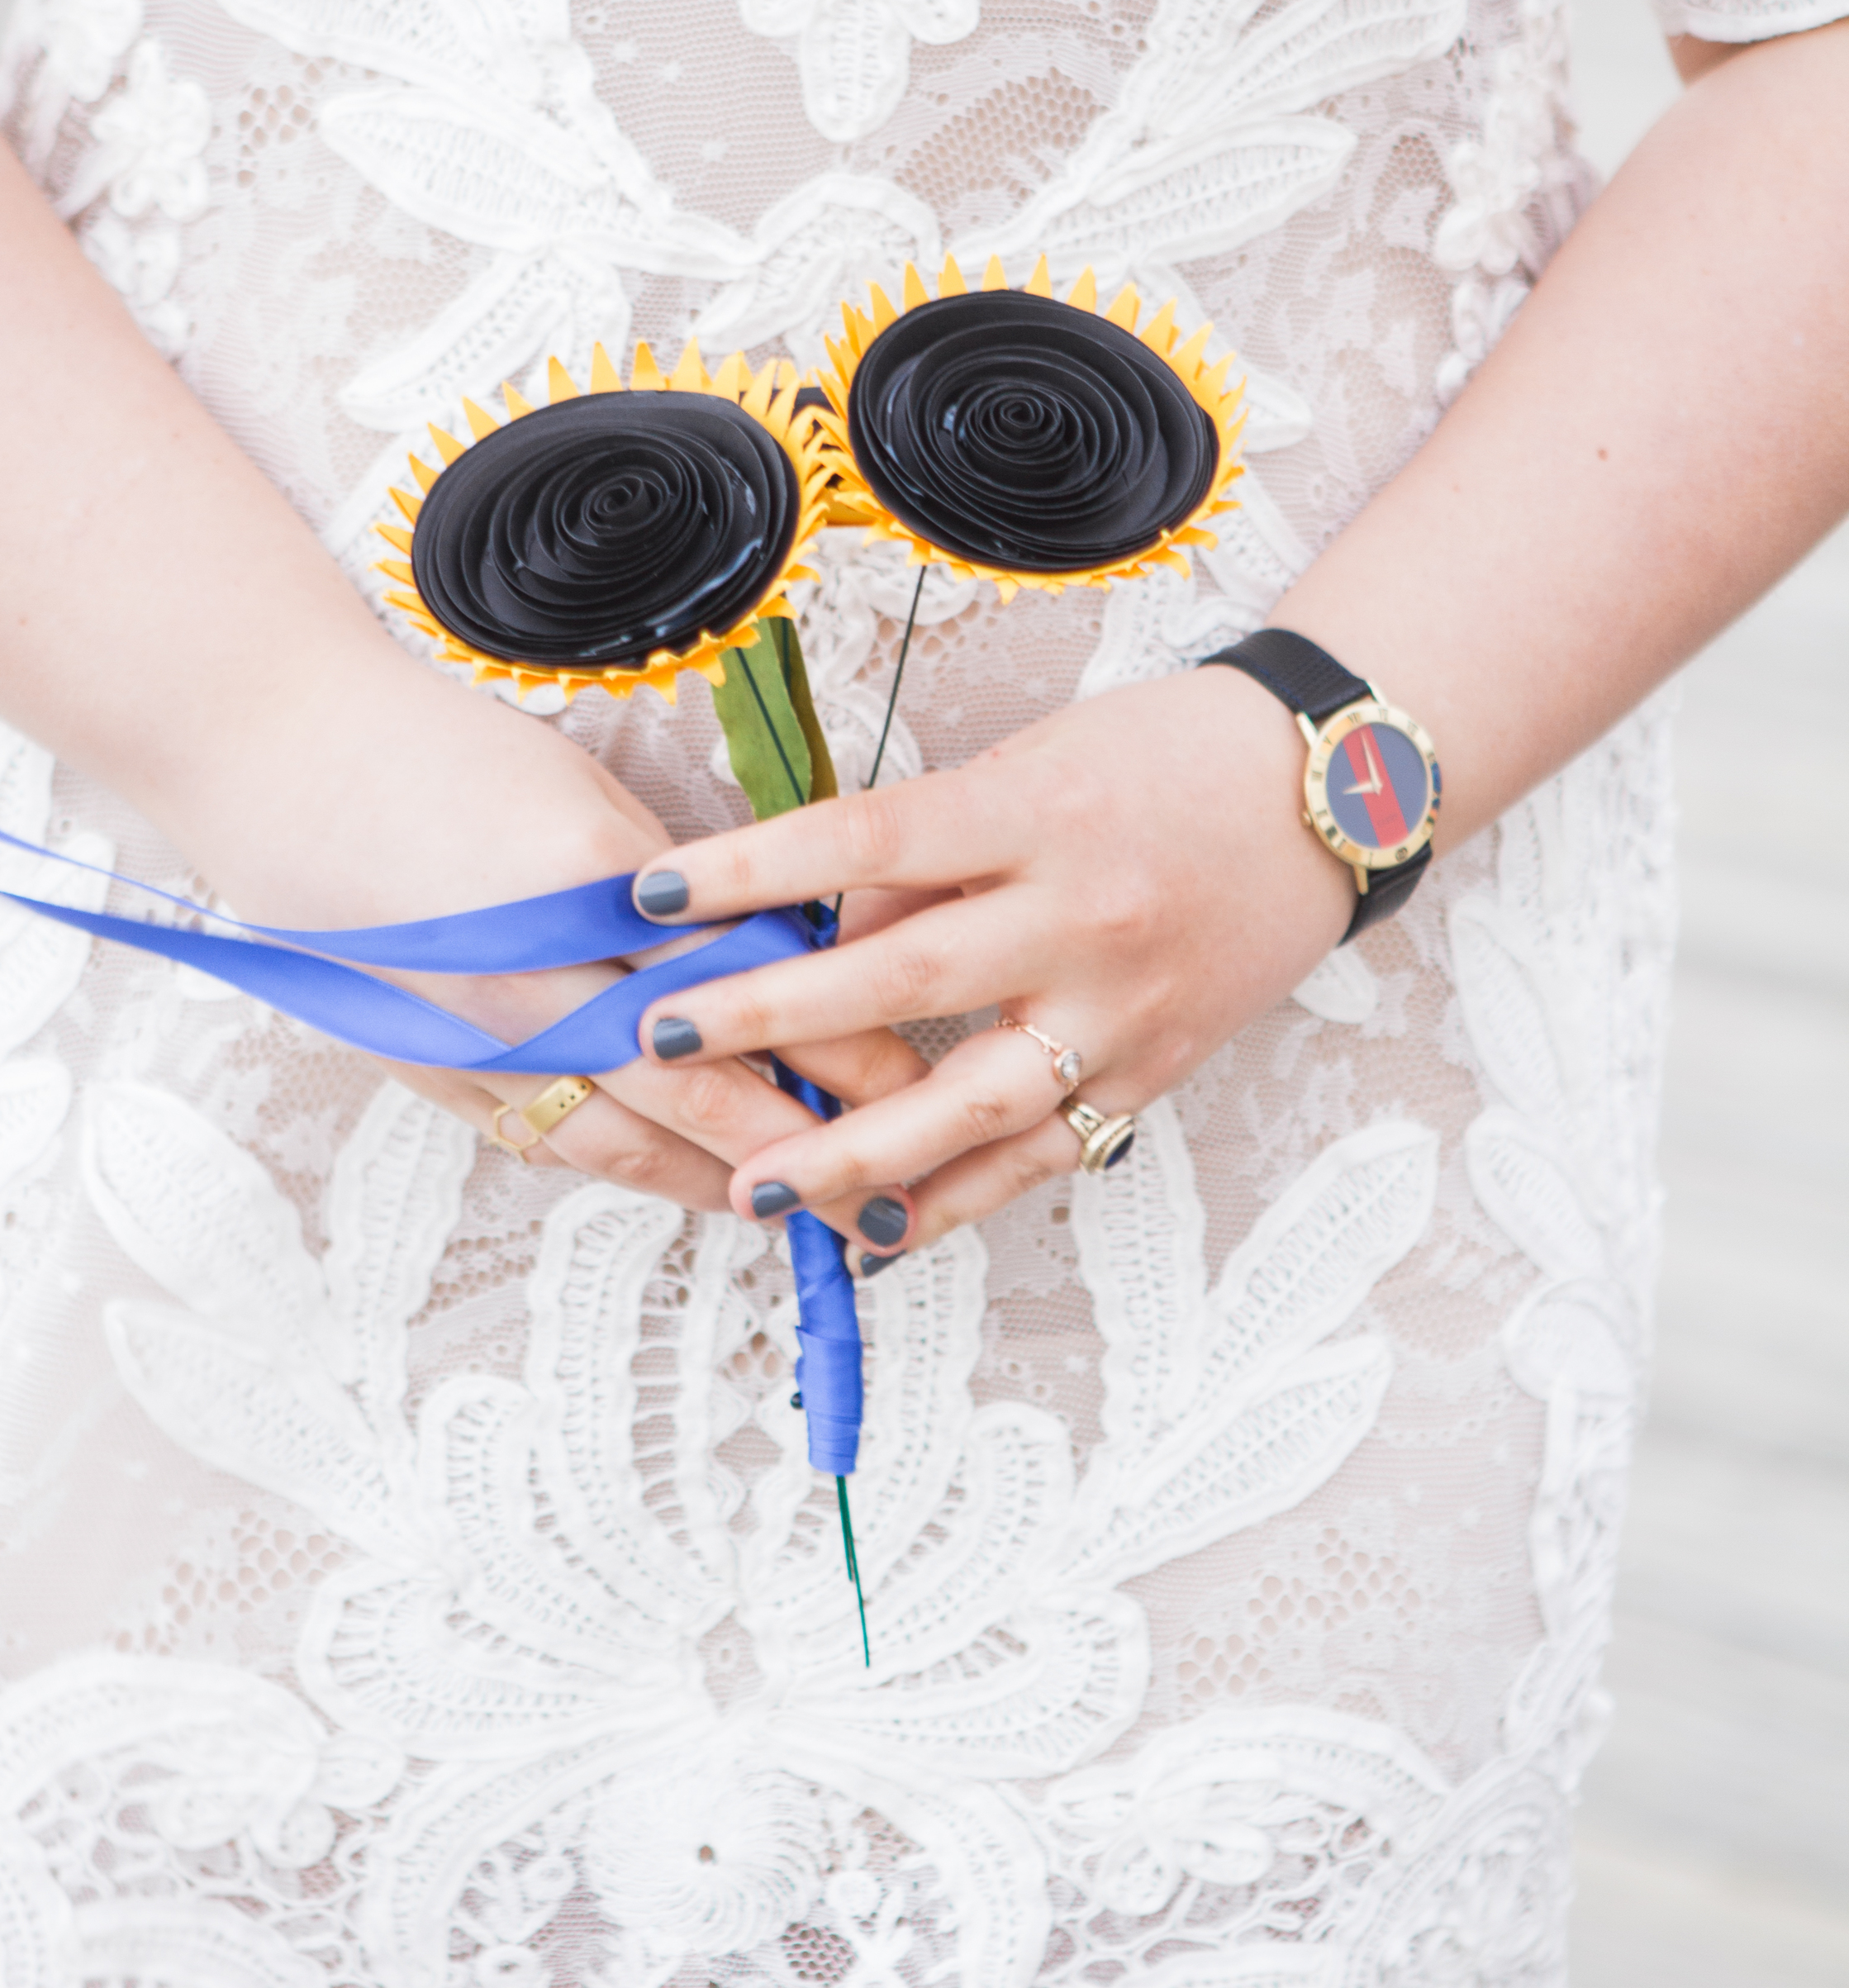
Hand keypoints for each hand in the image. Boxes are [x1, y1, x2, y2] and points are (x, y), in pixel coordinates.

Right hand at [162, 635, 925, 1225]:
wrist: (281, 763)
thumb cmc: (439, 753)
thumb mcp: (584, 797)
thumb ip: (668, 890)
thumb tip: (764, 958)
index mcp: (587, 885)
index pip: (745, 991)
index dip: (832, 1045)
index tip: (901, 1074)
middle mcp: (531, 977)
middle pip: (696, 1090)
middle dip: (800, 1143)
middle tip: (877, 1180)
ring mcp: (472, 1035)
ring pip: (622, 1141)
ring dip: (717, 1180)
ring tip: (794, 1206)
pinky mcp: (429, 1068)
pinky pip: (545, 1140)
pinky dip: (623, 1168)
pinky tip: (678, 1181)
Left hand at [630, 665, 1356, 1260]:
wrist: (1335, 793)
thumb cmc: (1168, 756)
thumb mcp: (1035, 765)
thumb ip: (929, 851)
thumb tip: (819, 927)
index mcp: (1038, 816)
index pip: (868, 840)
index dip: (753, 870)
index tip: (651, 894)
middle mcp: (1082, 916)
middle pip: (905, 976)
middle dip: (772, 1016)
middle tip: (659, 1040)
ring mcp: (1124, 1006)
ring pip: (975, 1100)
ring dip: (855, 1151)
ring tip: (753, 1186)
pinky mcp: (1155, 1072)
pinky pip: (1043, 1155)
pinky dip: (956, 1200)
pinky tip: (873, 1231)